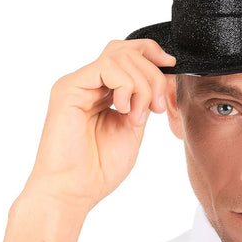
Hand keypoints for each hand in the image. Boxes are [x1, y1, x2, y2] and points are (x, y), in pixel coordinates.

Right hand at [22, 39, 176, 212]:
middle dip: (153, 75)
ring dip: (141, 85)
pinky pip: (106, 67)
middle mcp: (89, 83)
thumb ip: (143, 102)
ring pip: (120, 56)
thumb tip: (162, 79)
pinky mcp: (69, 88)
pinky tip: (123, 110)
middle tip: (158, 107)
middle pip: (127, 51)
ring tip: (137, 116)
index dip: (153, 54)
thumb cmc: (99, 168)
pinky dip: (125, 85)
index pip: (128, 55)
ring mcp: (78, 84)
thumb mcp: (133, 129)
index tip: (173, 67)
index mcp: (104, 91)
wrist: (74, 190)